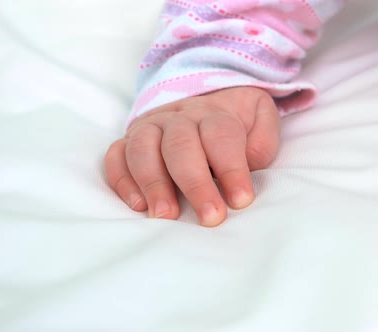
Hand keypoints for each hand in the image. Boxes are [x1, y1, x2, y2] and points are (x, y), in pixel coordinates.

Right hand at [105, 87, 279, 226]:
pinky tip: (138, 205)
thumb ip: (262, 139)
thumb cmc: (234, 122)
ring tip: (165, 216)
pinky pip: (116, 156)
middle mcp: (177, 117)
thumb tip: (250, 163)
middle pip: (180, 145)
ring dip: (153, 183)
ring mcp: (149, 128)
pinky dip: (122, 180)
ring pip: (143, 148)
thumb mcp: (259, 118)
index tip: (241, 201)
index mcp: (213, 113)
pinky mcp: (127, 142)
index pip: (221, 136)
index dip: (232, 169)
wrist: (203, 99)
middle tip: (210, 218)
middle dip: (195, 184)